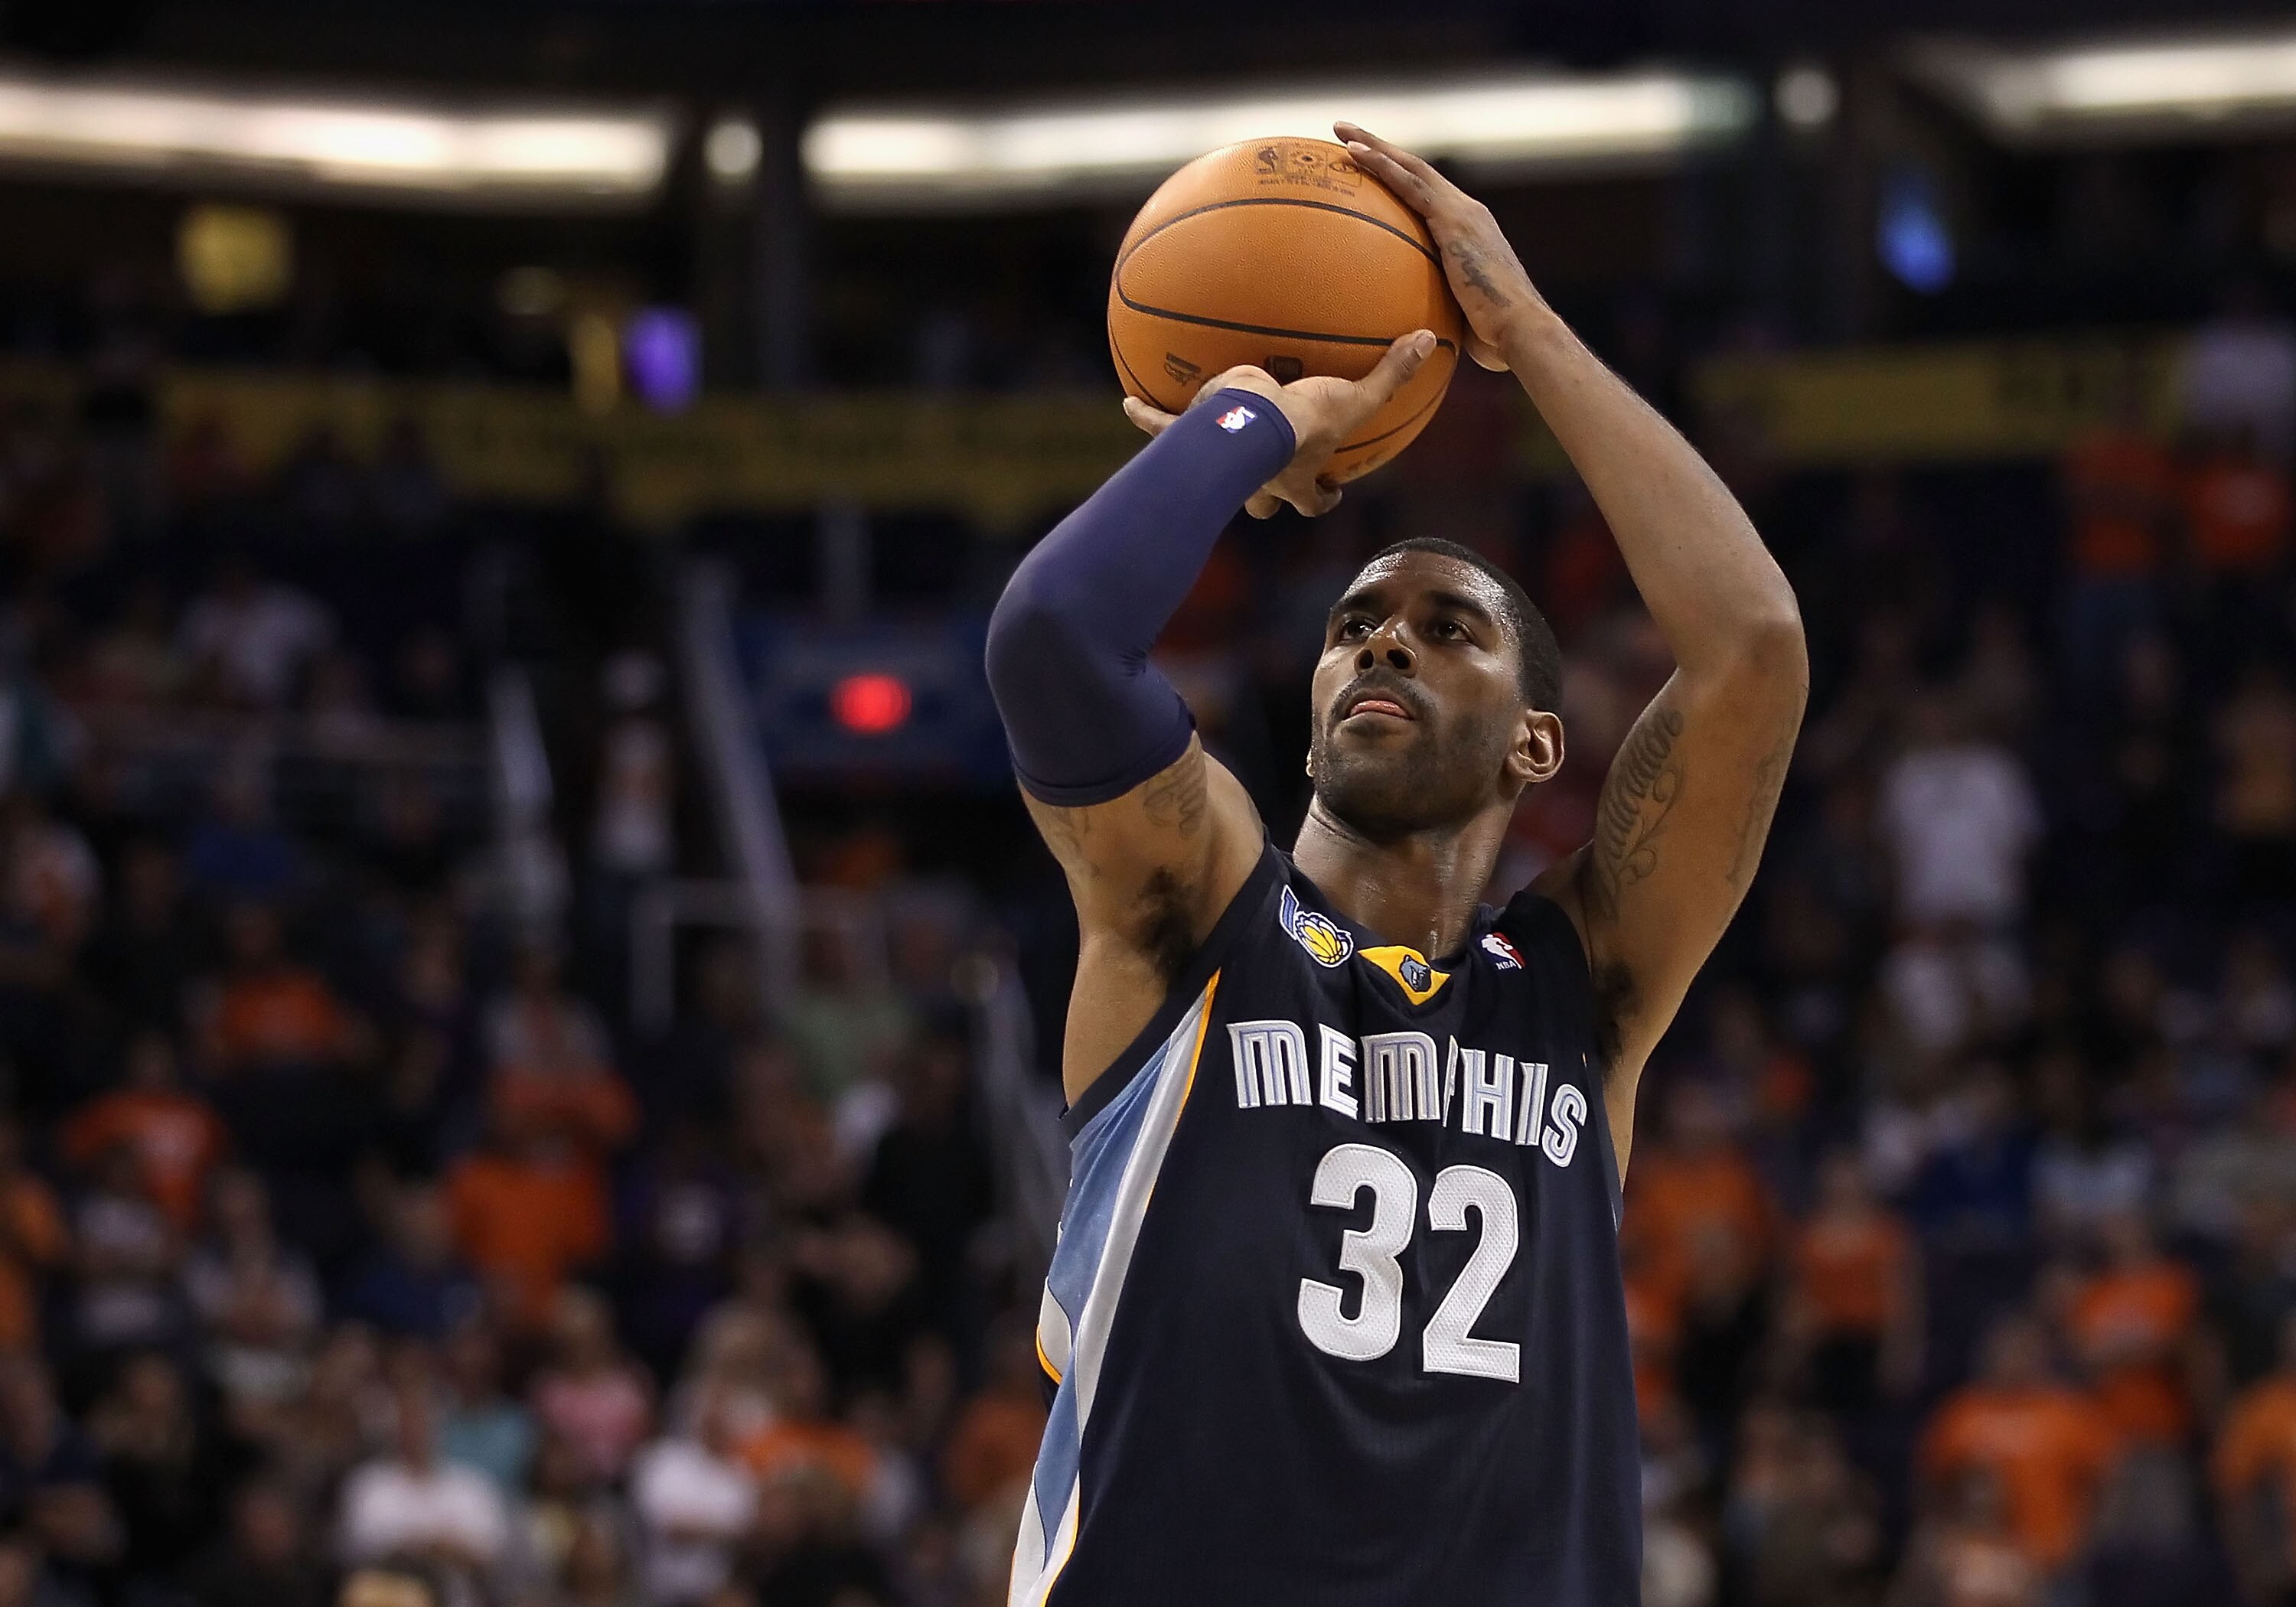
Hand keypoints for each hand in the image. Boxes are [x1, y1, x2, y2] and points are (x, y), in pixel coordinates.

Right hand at [1121, 329, 1435, 516]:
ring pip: (1216, 476)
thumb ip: (1392, 372)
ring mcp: (1223, 465)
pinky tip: (1129, 402)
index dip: (1323, 499)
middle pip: (1264, 503)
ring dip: (1208, 467)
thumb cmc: (1301, 421)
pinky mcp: (1191, 440)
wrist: (1245, 423)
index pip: (1314, 500)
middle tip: (1269, 481)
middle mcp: (1259, 479)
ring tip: (1198, 446)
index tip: (1333, 491)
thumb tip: (1431, 341)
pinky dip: (1147, 418)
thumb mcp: (1354, 394)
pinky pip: (1163, 430)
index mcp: (1295, 476)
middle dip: (1266, 498)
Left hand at [1335, 121, 1541, 370]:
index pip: (1426, 196)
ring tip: (1342, 131)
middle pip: (1416, 171)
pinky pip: (1411, 185)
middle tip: (1345, 134)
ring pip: (1411, 168)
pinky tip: (1353, 154)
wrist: (1521, 330)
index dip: (1398, 178)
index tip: (1369, 169)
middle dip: (1382, 149)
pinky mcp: (1454, 220)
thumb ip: (1435, 308)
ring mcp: (1461, 213)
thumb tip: (1411, 329)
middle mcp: (1466, 213)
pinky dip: (1381, 166)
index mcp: (1467, 232)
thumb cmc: (1494, 337)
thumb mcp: (1457, 317)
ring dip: (1375, 146)